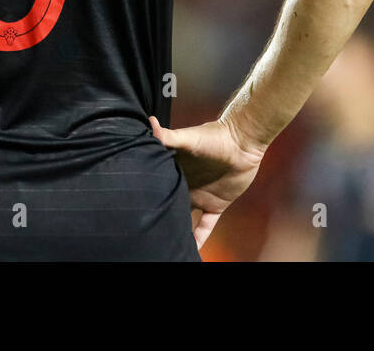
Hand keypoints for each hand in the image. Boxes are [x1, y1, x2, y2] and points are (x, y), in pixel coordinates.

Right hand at [149, 115, 266, 248]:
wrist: (243, 141)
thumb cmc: (214, 136)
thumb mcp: (188, 138)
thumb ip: (168, 136)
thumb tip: (148, 123)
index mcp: (174, 170)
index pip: (156, 184)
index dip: (145, 194)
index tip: (130, 206)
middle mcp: (184, 184)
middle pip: (168, 203)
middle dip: (157, 215)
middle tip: (142, 230)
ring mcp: (200, 196)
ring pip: (184, 218)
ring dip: (176, 229)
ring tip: (162, 244)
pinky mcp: (216, 205)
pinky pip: (205, 226)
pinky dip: (199, 239)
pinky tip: (192, 251)